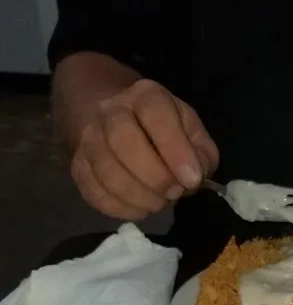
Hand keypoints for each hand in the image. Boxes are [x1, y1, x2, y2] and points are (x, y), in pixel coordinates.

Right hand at [70, 78, 218, 220]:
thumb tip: (193, 179)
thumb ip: (201, 155)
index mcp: (146, 96)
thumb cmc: (164, 132)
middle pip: (122, 139)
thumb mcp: (193, 133)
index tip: (192, 179)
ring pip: (105, 170)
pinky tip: (141, 208)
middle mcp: (111, 111)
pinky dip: (122, 208)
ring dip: (138, 196)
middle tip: (174, 192)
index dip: (175, 150)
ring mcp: (89, 138)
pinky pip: (94, 193)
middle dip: (154, 176)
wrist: (118, 123)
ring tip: (159, 202)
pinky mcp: (79, 167)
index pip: (155, 114)